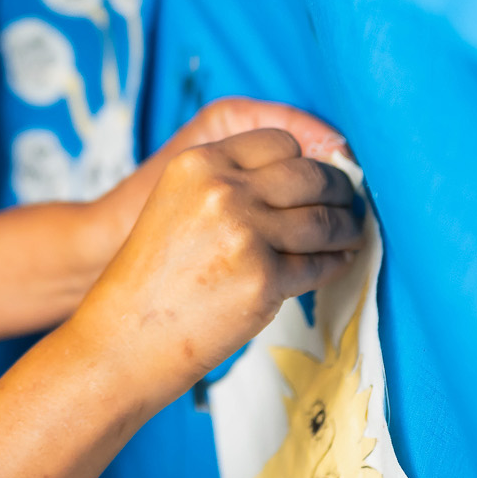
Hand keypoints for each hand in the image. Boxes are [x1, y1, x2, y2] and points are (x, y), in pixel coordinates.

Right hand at [85, 97, 348, 267]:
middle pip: (309, 176)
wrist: (125, 336)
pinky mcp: (264, 279)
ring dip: (345, 228)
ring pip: (322, 221)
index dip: (304, 160)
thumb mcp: (178, 202)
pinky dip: (335, 263)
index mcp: (199, 162)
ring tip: (351, 233)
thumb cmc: (153, 275)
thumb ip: (229, 183)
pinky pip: (319, 264)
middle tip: (348, 203)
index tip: (317, 177)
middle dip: (337, 191)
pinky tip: (337, 262)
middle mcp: (223, 191)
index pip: (279, 142)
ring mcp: (246, 234)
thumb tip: (302, 178)